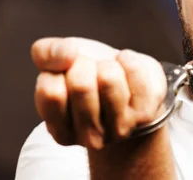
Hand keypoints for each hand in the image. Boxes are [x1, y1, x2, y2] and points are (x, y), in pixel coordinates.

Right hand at [32, 37, 166, 149]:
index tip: (67, 71)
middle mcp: (90, 138)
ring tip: (111, 75)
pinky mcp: (146, 113)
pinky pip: (134, 70)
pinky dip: (129, 59)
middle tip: (91, 72)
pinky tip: (128, 73)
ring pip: (109, 77)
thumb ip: (46, 53)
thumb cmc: (88, 73)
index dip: (59, 69)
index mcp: (60, 130)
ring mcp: (120, 128)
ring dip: (108, 64)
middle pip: (80, 84)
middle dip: (84, 64)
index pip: (50, 92)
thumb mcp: (59, 61)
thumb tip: (67, 54)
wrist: (128, 81)